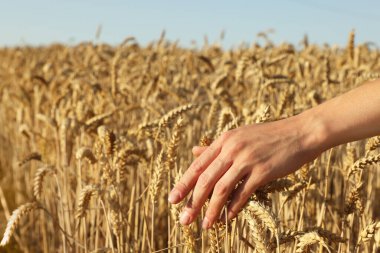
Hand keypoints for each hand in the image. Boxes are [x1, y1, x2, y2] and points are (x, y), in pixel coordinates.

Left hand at [168, 114, 325, 228]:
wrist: (300, 132)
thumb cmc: (269, 136)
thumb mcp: (239, 136)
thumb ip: (216, 147)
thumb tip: (194, 152)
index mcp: (224, 140)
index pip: (198, 165)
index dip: (184, 184)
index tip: (173, 199)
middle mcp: (232, 148)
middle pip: (205, 179)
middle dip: (192, 202)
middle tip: (184, 219)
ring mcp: (247, 159)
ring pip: (221, 189)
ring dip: (211, 210)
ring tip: (205, 226)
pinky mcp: (263, 171)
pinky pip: (243, 193)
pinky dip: (233, 208)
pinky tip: (228, 219)